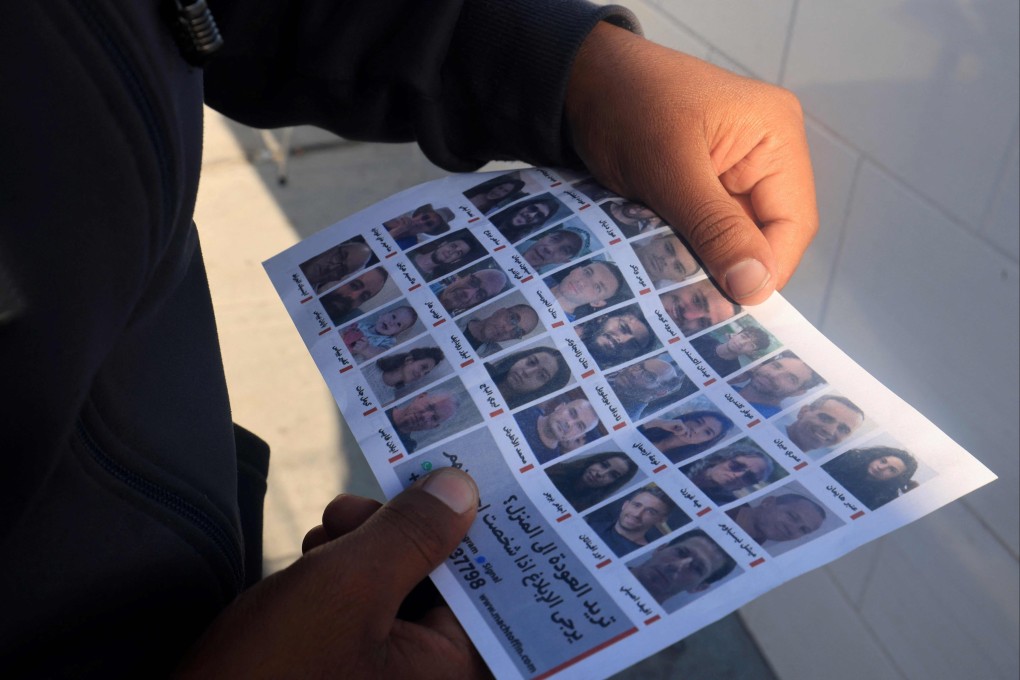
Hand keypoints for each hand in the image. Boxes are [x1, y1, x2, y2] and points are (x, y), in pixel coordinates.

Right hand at [178, 469, 489, 678]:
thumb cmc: (267, 676)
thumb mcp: (346, 587)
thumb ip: (411, 534)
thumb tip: (464, 488)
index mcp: (453, 677)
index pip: (491, 589)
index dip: (470, 529)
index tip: (450, 480)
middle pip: (445, 587)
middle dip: (402, 536)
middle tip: (352, 508)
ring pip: (402, 597)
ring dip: (365, 552)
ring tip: (322, 531)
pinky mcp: (347, 679)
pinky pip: (368, 620)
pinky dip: (343, 582)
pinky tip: (310, 560)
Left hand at [566, 22, 817, 303]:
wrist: (578, 81)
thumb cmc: (625, 103)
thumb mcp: (669, 168)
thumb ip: (714, 227)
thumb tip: (755, 286)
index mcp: (776, 135)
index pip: (792, 224)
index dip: (765, 271)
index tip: (728, 307)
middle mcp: (766, 154)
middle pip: (766, 237)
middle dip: (731, 270)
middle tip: (694, 306)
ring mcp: (736, 172)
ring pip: (734, 242)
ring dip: (705, 264)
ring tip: (675, 287)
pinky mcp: (706, 188)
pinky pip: (708, 234)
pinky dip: (687, 251)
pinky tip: (664, 267)